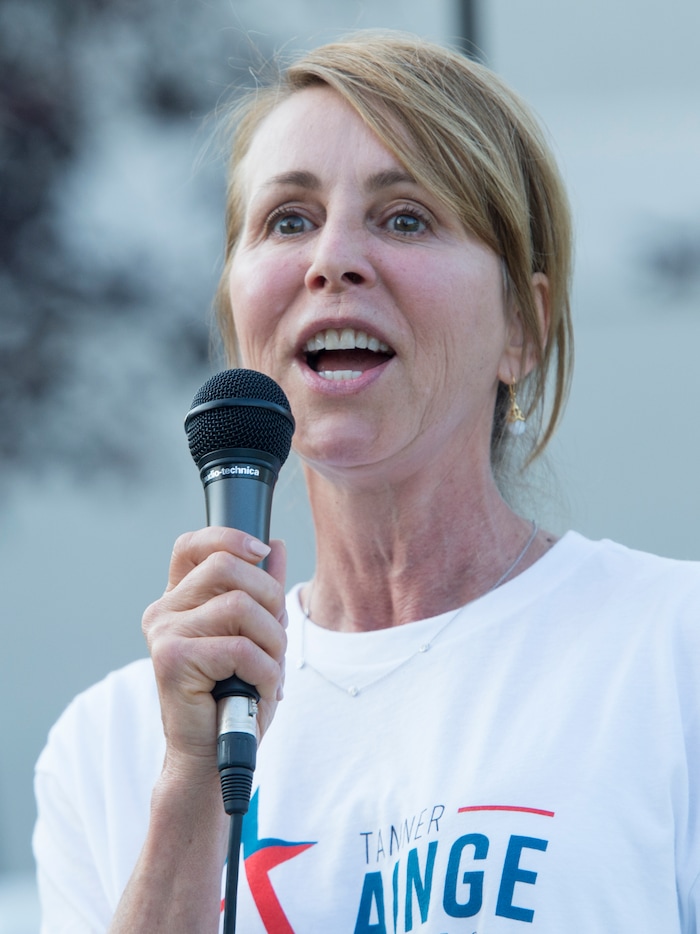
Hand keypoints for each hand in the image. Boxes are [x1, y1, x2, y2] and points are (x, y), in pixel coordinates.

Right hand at [142, 527, 286, 777]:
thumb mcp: (257, 636)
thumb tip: (277, 546)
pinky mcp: (172, 659)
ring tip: (270, 670)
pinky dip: (266, 671)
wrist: (211, 756)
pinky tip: (262, 689)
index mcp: (180, 600)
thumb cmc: (234, 698)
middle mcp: (164, 611)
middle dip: (269, 596)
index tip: (261, 551)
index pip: (194, 544)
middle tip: (276, 637)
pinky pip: (240, 648)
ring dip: (273, 641)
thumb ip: (263, 592)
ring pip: (239, 606)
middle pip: (225, 566)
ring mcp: (164, 633)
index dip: (230, 537)